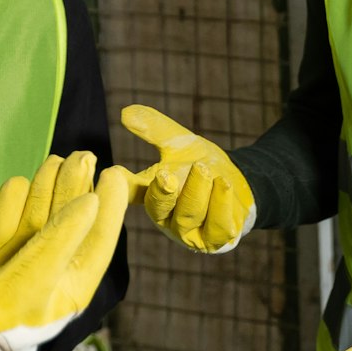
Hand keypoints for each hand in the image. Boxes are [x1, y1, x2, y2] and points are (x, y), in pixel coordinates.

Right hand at [0, 154, 129, 350]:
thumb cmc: (4, 315)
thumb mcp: (38, 276)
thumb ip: (63, 237)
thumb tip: (93, 201)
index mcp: (73, 285)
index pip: (99, 240)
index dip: (109, 207)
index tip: (114, 174)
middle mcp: (52, 272)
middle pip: (68, 222)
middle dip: (74, 188)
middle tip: (82, 156)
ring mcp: (20, 264)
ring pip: (38, 218)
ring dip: (45, 190)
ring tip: (55, 161)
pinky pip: (6, 225)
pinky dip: (10, 204)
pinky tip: (17, 184)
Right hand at [117, 104, 255, 252]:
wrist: (237, 184)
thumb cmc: (200, 163)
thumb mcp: (178, 143)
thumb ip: (153, 128)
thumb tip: (124, 112)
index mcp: (151, 193)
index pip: (130, 191)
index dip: (120, 185)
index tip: (114, 173)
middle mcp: (165, 217)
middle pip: (158, 207)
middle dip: (162, 193)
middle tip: (166, 175)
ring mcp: (189, 232)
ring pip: (189, 215)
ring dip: (196, 191)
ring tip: (203, 167)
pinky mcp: (215, 239)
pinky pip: (216, 225)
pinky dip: (219, 202)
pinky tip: (222, 183)